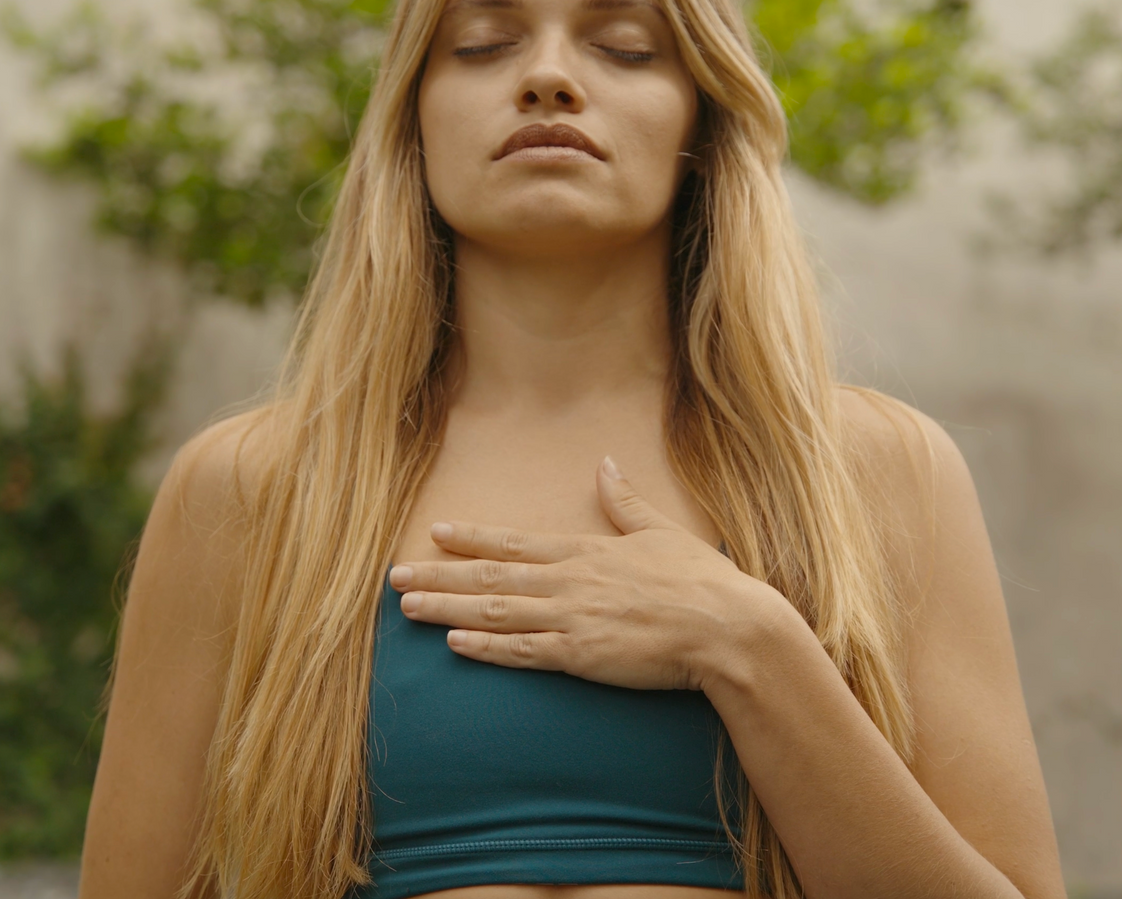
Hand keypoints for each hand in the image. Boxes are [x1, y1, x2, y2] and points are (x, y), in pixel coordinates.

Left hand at [390, 456, 785, 691]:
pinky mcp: (580, 656)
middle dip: (438, 575)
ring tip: (407, 607)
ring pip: (494, 613)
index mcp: (585, 552)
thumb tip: (606, 464)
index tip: (435, 532)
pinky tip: (453, 645)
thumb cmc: (700, 582)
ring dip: (446, 609)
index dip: (471, 538)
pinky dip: (485, 648)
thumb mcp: (660, 532)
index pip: (515, 543)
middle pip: (489, 578)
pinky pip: (522, 652)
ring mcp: (571, 619)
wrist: (726, 627)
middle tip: (395, 575)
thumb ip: (625, 503)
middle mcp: (568, 582)